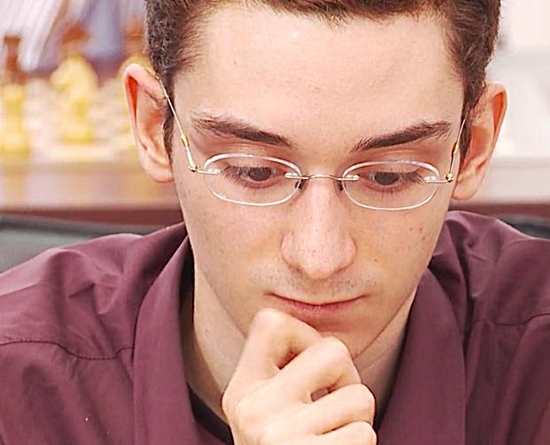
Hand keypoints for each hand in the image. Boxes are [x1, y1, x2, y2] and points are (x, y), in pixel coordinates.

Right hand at [222, 309, 376, 444]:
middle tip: (333, 403)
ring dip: (357, 419)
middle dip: (346, 377)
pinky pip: (364, 433)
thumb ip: (284, 374)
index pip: (273, 322)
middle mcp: (253, 409)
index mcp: (242, 390)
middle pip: (333, 350)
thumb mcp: (265, 412)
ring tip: (332, 438)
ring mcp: (280, 437)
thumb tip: (329, 342)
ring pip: (360, 396)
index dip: (305, 334)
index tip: (309, 362)